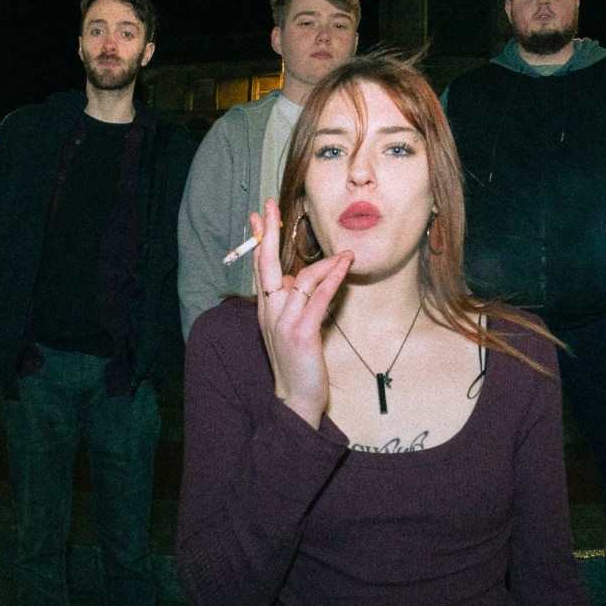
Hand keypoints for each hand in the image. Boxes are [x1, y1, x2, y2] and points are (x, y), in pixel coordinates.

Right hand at [252, 199, 352, 426]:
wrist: (295, 399)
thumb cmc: (298, 363)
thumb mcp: (290, 328)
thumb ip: (291, 303)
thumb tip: (294, 279)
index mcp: (265, 310)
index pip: (260, 268)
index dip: (260, 240)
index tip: (260, 216)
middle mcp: (269, 312)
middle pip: (267, 265)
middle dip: (269, 234)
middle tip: (270, 206)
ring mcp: (283, 322)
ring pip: (301, 279)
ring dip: (325, 263)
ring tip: (346, 254)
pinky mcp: (301, 333)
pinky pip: (318, 298)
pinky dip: (332, 278)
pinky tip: (344, 265)